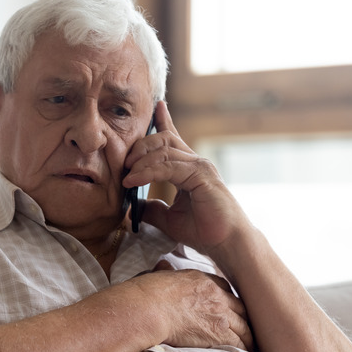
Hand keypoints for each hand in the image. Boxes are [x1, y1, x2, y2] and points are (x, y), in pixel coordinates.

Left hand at [123, 102, 250, 255]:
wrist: (227, 244)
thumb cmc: (205, 232)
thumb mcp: (170, 219)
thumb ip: (153, 209)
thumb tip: (134, 206)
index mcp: (189, 169)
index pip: (173, 139)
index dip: (163, 121)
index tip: (156, 107)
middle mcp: (196, 162)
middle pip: (163, 139)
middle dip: (140, 146)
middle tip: (124, 162)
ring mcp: (200, 166)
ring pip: (164, 150)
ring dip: (140, 162)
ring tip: (126, 175)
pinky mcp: (201, 175)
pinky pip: (168, 166)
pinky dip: (148, 172)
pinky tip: (133, 180)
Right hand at [133, 260, 253, 350]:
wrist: (150, 309)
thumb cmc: (148, 294)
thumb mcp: (160, 275)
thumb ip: (165, 271)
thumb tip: (162, 266)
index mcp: (203, 280)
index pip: (225, 289)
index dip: (229, 300)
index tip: (229, 309)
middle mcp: (216, 295)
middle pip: (239, 308)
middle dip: (243, 319)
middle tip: (245, 329)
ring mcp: (219, 315)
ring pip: (243, 327)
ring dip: (247, 337)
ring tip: (249, 346)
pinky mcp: (217, 334)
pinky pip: (238, 343)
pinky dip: (243, 349)